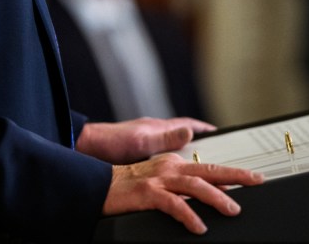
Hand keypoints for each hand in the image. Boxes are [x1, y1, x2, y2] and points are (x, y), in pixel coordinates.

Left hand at [76, 117, 215, 163]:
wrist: (87, 150)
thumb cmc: (111, 142)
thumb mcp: (141, 140)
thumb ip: (165, 137)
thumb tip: (190, 130)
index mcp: (159, 129)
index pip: (189, 125)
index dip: (206, 130)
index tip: (221, 134)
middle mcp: (155, 136)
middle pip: (186, 141)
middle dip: (203, 149)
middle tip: (221, 163)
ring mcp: (148, 148)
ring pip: (175, 155)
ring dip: (189, 163)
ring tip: (206, 177)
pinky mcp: (141, 161)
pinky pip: (164, 165)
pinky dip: (174, 172)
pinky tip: (178, 183)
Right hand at [103, 153, 263, 234]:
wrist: (99, 185)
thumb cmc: (129, 187)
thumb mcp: (160, 182)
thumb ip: (183, 186)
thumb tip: (211, 195)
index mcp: (173, 164)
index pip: (208, 168)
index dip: (232, 174)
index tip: (253, 178)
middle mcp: (169, 168)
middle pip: (208, 170)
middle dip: (235, 176)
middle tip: (257, 181)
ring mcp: (159, 180)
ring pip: (195, 186)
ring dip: (216, 197)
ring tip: (233, 210)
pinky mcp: (148, 193)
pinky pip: (174, 204)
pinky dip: (189, 215)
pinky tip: (199, 227)